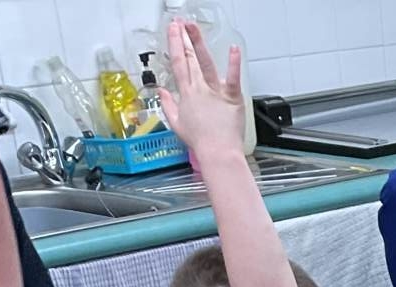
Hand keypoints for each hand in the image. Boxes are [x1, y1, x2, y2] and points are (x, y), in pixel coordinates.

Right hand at [158, 18, 245, 162]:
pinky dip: (234, 64)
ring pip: (206, 63)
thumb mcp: (177, 125)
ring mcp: (216, 93)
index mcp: (186, 95)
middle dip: (183, 39)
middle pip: (190, 60)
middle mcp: (199, 90)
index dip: (174, 45)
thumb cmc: (200, 143)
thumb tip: (162, 92)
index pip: (178, 65)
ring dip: (199, 43)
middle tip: (179, 23)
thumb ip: (168, 105)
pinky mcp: (232, 98)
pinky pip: (233, 78)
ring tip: (193, 27)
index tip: (172, 30)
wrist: (218, 154)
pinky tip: (234, 49)